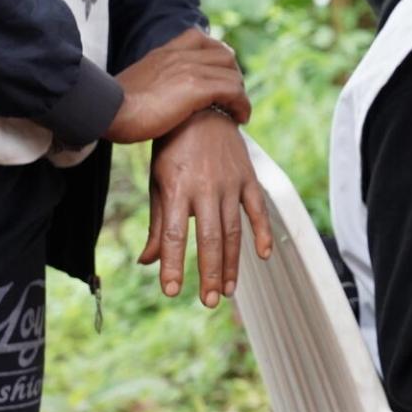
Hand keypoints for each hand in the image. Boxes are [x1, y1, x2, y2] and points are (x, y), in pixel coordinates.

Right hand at [107, 29, 251, 143]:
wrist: (104, 112)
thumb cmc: (113, 107)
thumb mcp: (133, 84)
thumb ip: (150, 81)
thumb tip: (152, 96)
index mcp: (163, 52)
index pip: (199, 37)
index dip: (216, 54)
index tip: (219, 74)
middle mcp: (179, 55)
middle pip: (224, 54)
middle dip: (233, 75)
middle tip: (231, 98)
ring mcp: (189, 69)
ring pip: (233, 73)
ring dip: (240, 92)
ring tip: (237, 110)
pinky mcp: (196, 87)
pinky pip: (234, 91)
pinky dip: (242, 104)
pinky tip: (240, 118)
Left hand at [144, 109, 272, 307]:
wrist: (200, 110)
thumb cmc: (172, 148)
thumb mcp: (157, 183)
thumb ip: (157, 224)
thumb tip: (148, 261)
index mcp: (176, 188)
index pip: (175, 235)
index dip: (174, 265)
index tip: (172, 291)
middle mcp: (205, 187)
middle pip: (209, 238)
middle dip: (209, 272)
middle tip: (209, 301)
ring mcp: (230, 183)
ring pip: (233, 230)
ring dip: (232, 263)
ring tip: (228, 290)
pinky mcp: (248, 178)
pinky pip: (258, 209)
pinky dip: (263, 232)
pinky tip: (264, 255)